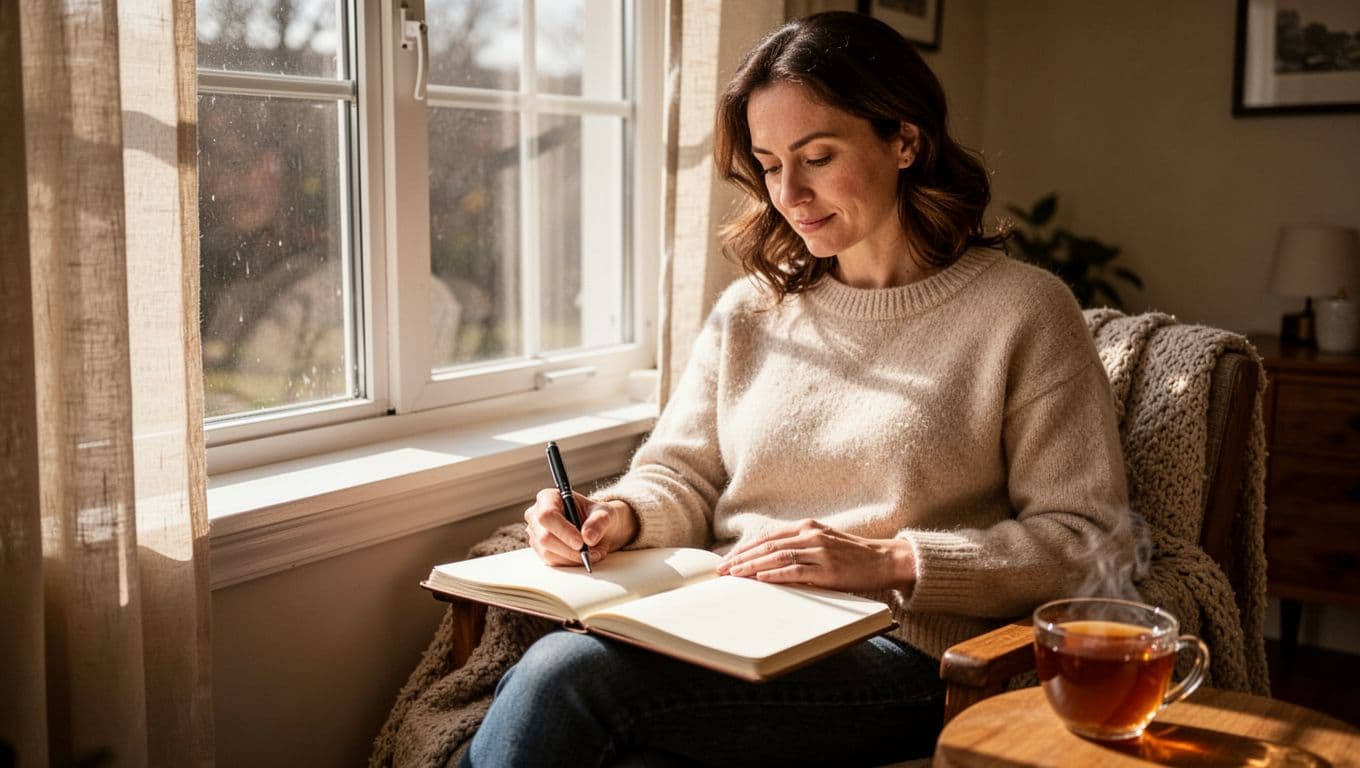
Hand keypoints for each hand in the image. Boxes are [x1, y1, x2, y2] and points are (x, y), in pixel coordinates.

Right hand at [524, 489, 638, 567]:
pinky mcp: (540, 549)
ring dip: (573, 557)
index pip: (547, 515)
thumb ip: (599, 521)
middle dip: (570, 549)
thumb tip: (588, 538)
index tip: (580, 542)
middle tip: (591, 552)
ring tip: (594, 553)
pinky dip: (571, 562)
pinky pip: (552, 561)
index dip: (563, 530)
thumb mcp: (604, 513)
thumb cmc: (597, 516)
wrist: (596, 528)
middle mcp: (536, 515)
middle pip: (545, 537)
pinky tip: (585, 556)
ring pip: (548, 552)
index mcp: (548, 498)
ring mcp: (536, 534)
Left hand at [716, 519, 915, 593]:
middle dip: (742, 558)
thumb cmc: (853, 555)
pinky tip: (760, 578)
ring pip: (777, 557)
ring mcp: (819, 551)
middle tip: (722, 570)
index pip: (768, 538)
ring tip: (734, 575)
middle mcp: (811, 535)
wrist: (884, 560)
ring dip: (752, 567)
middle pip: (767, 546)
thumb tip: (770, 559)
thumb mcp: (824, 542)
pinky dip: (775, 575)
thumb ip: (800, 545)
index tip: (728, 560)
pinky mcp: (828, 569)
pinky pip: (796, 570)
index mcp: (808, 527)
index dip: (745, 549)